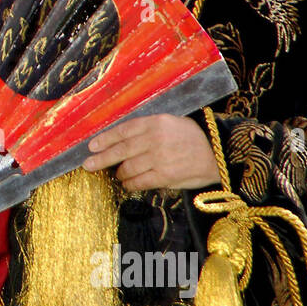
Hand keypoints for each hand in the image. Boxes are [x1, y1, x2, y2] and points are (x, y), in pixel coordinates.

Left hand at [81, 114, 218, 191]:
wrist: (219, 154)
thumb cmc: (193, 138)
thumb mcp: (172, 123)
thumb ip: (148, 129)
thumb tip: (121, 140)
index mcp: (156, 122)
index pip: (124, 130)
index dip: (105, 138)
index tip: (91, 145)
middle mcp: (155, 139)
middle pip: (121, 150)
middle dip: (101, 158)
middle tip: (88, 164)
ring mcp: (159, 158)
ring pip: (128, 167)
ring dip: (120, 173)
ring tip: (117, 174)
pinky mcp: (165, 175)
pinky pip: (140, 181)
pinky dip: (130, 184)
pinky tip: (127, 183)